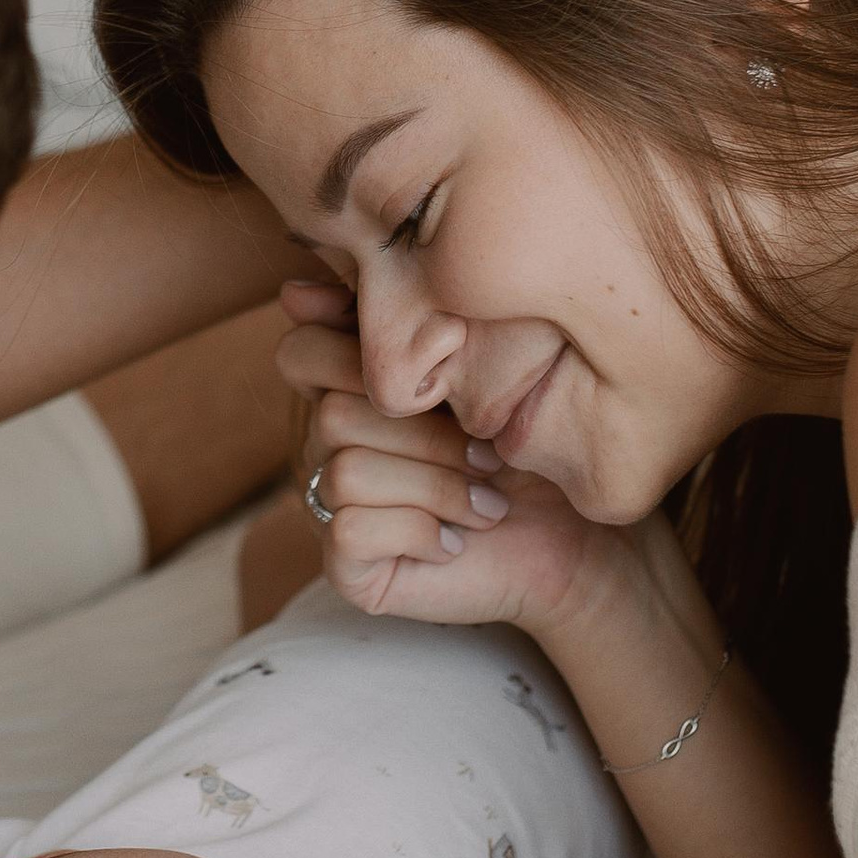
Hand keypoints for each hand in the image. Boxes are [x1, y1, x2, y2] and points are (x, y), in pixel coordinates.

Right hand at [278, 285, 622, 636]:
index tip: (444, 387)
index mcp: (343, 387)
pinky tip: (455, 540)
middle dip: (430, 437)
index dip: (359, 359)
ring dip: (436, 488)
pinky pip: (351, 531)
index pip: (300, 351)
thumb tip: (292, 293)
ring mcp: (327, 504)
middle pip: (335, 414)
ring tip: (487, 503)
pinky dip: (419, 532)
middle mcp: (321, 445)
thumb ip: (404, 327)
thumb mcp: (472, 370)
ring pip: (347, 472)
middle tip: (489, 457)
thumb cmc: (522, 446)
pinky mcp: (344, 564)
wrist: (565, 540)